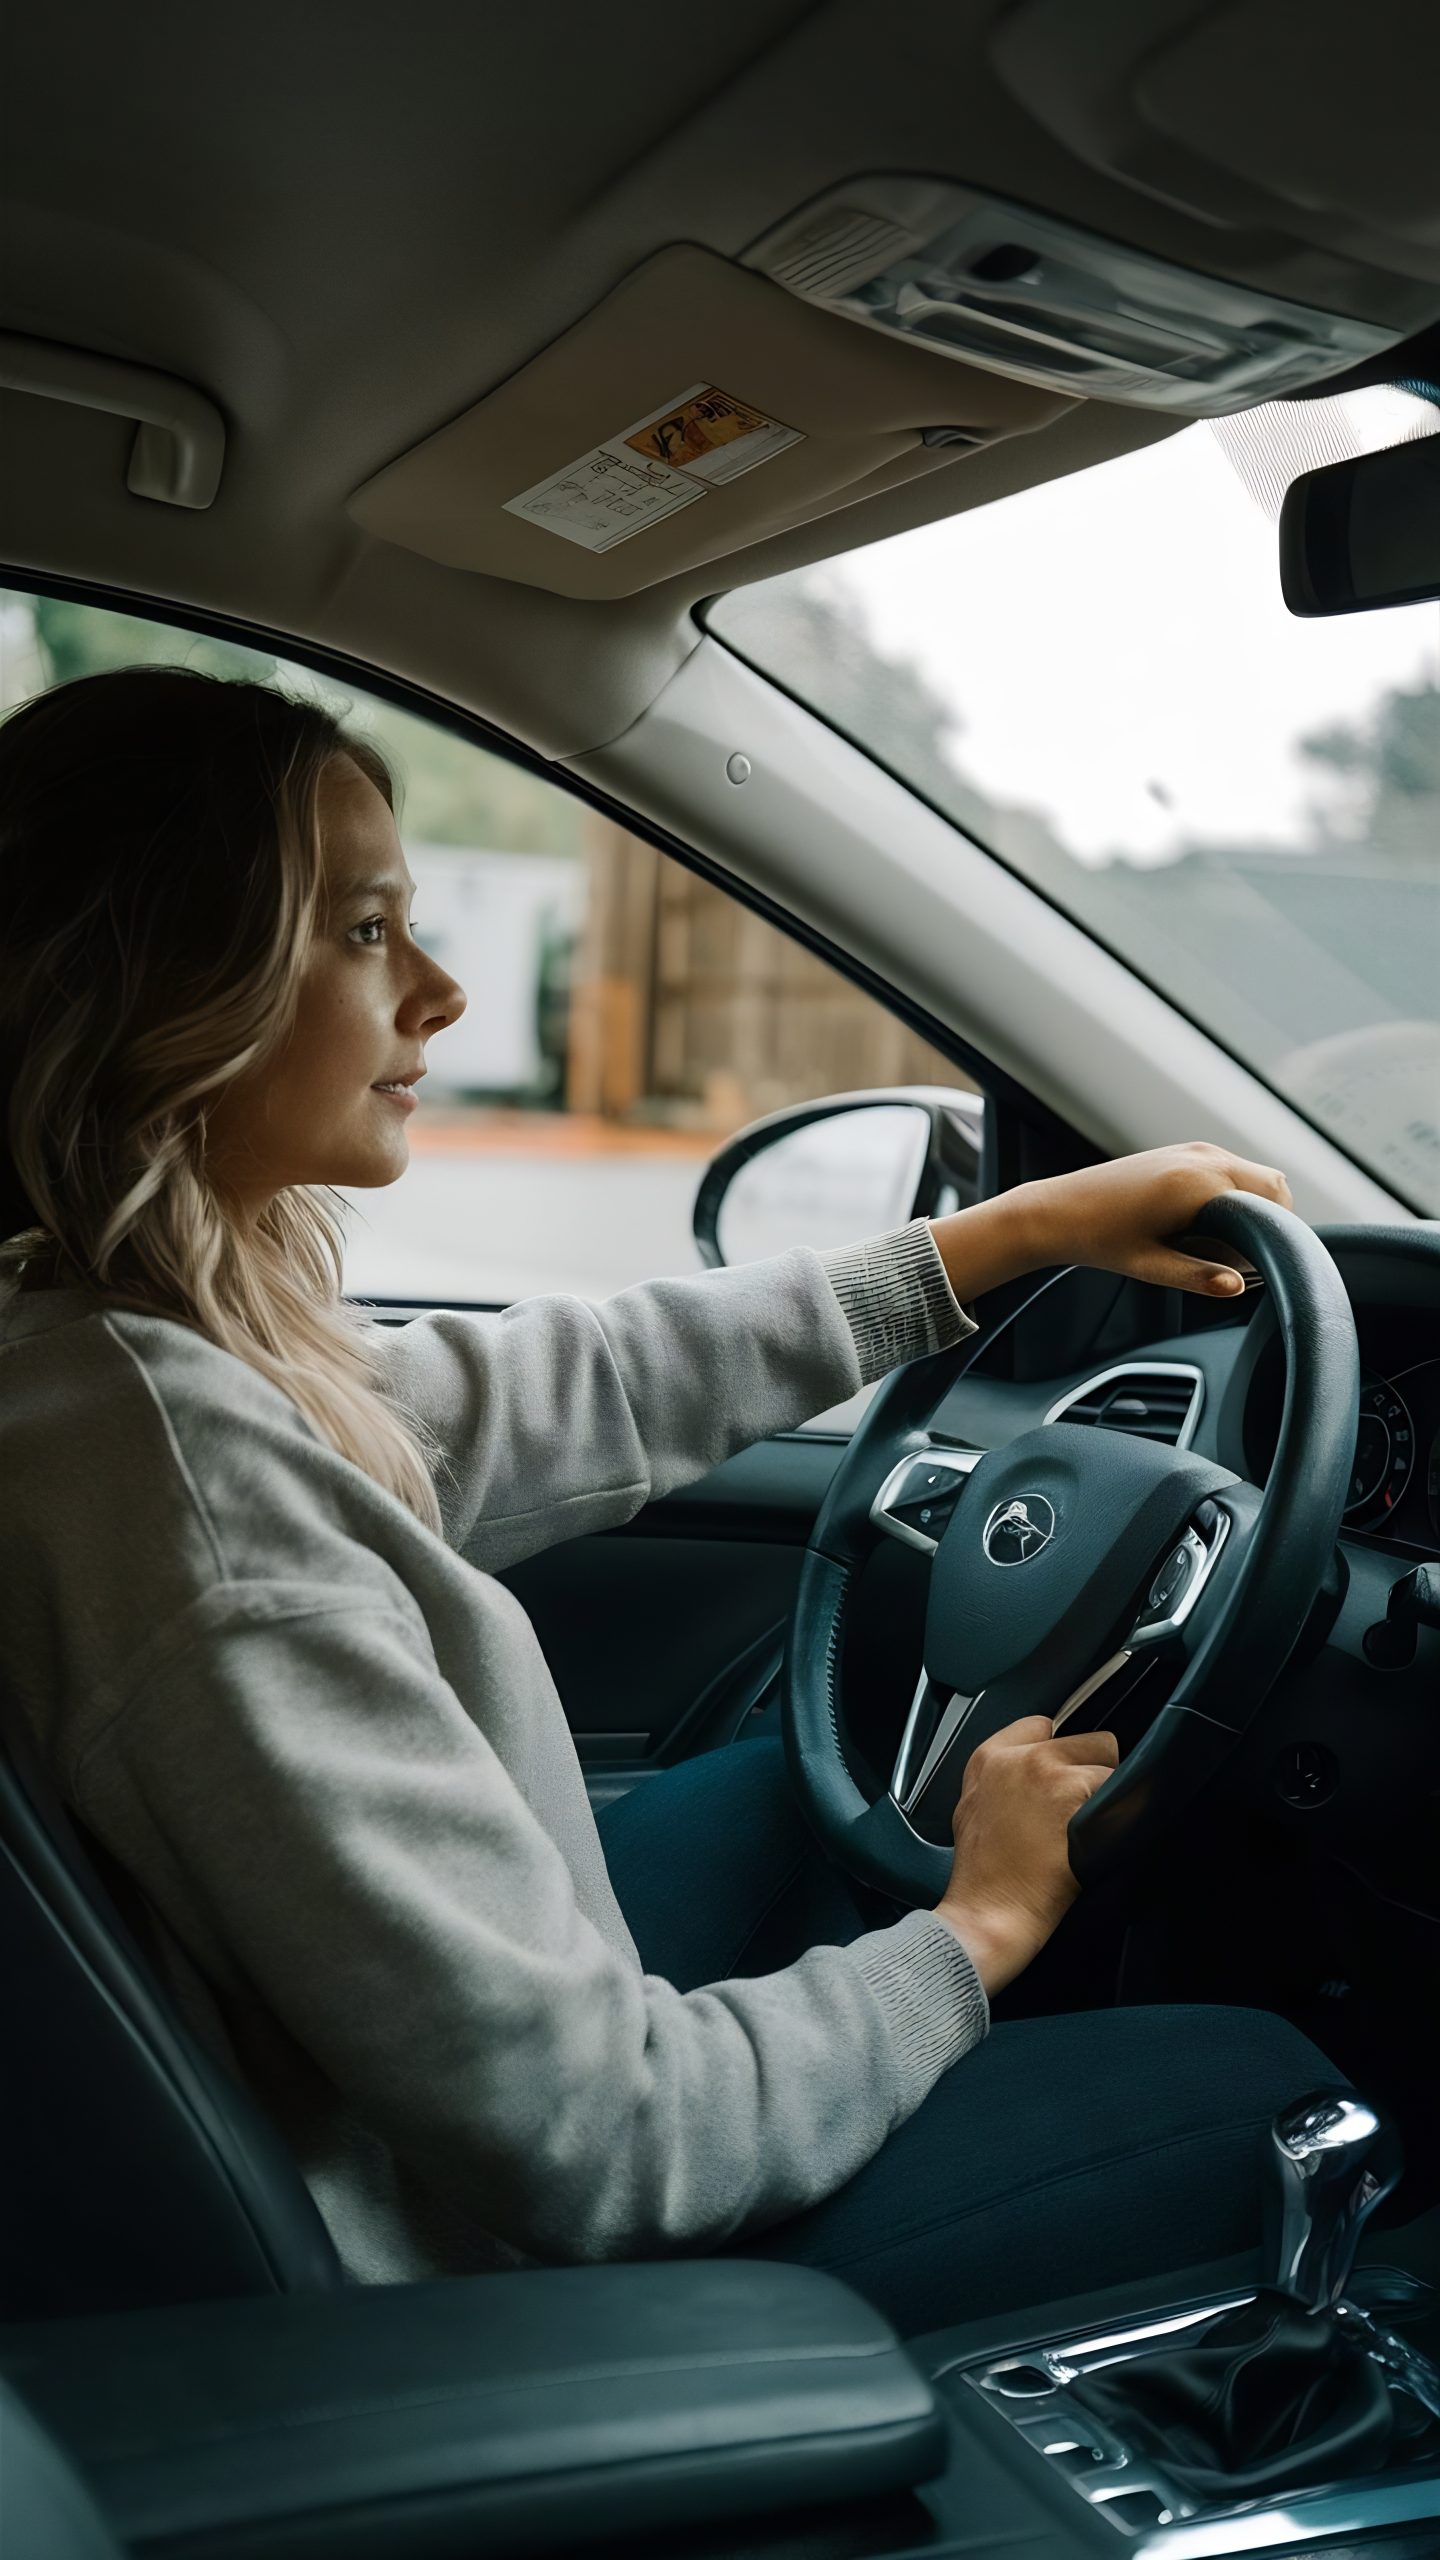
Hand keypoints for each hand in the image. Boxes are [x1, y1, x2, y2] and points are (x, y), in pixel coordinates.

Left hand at [929, 1140, 1291, 1304]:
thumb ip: (1197, 1276)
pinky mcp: (1181, 1152)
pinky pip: (1229, 1168)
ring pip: (1253, 1174)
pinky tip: (1207, 1223)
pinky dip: (1234, 1193)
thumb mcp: (1148, 1266)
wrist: (1055, 1211)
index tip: (1256, 1265)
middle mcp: (1201, 1157)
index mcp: (1198, 1182)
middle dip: (1271, 1221)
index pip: (1274, 1201)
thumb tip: (1237, 1287)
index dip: (1277, 1235)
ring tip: (1222, 1243)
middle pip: (1273, 1184)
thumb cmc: (1096, 1239)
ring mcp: (1192, 1150)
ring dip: (1253, 1206)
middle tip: (1244, 1257)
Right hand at [933, 1715, 1119, 1995]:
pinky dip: (1120, 1815)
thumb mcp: (973, 1810)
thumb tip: (1037, 1775)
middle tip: (1076, 1812)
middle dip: (1088, 1772)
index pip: (1042, 1725)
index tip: (1065, 1772)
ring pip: (1108, 1765)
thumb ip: (1002, 1780)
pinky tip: (1102, 1839)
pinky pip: (1121, 1792)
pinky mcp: (1075, 1793)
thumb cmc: (981, 1875)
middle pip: (1085, 1740)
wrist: (988, 1912)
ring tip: (1088, 1830)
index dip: (1060, 1752)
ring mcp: (1048, 1772)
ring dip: (1105, 1795)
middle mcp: (1019, 1757)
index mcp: (989, 1757)